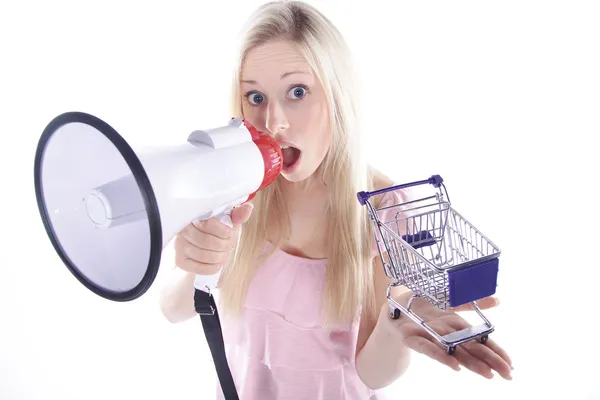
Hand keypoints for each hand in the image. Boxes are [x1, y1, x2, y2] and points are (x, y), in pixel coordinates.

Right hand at [173, 203, 253, 274]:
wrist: (203, 248)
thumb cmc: (216, 231)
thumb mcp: (227, 221)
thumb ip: (237, 214)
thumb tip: (248, 208)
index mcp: (193, 216)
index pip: (207, 224)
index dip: (224, 232)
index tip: (230, 233)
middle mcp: (182, 230)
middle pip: (207, 241)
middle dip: (224, 245)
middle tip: (229, 245)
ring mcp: (179, 246)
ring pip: (204, 255)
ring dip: (220, 257)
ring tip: (224, 254)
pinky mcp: (180, 261)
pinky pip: (201, 268)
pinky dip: (214, 267)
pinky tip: (217, 262)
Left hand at [387, 292, 512, 379]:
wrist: (395, 306)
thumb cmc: (423, 307)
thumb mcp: (449, 301)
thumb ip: (471, 302)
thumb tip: (498, 300)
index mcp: (457, 327)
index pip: (481, 342)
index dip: (496, 352)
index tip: (511, 364)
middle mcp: (446, 336)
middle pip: (471, 350)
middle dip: (490, 362)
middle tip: (507, 374)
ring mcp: (431, 338)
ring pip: (453, 352)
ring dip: (470, 363)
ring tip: (487, 373)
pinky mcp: (412, 338)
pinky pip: (427, 348)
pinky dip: (440, 356)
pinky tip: (454, 365)